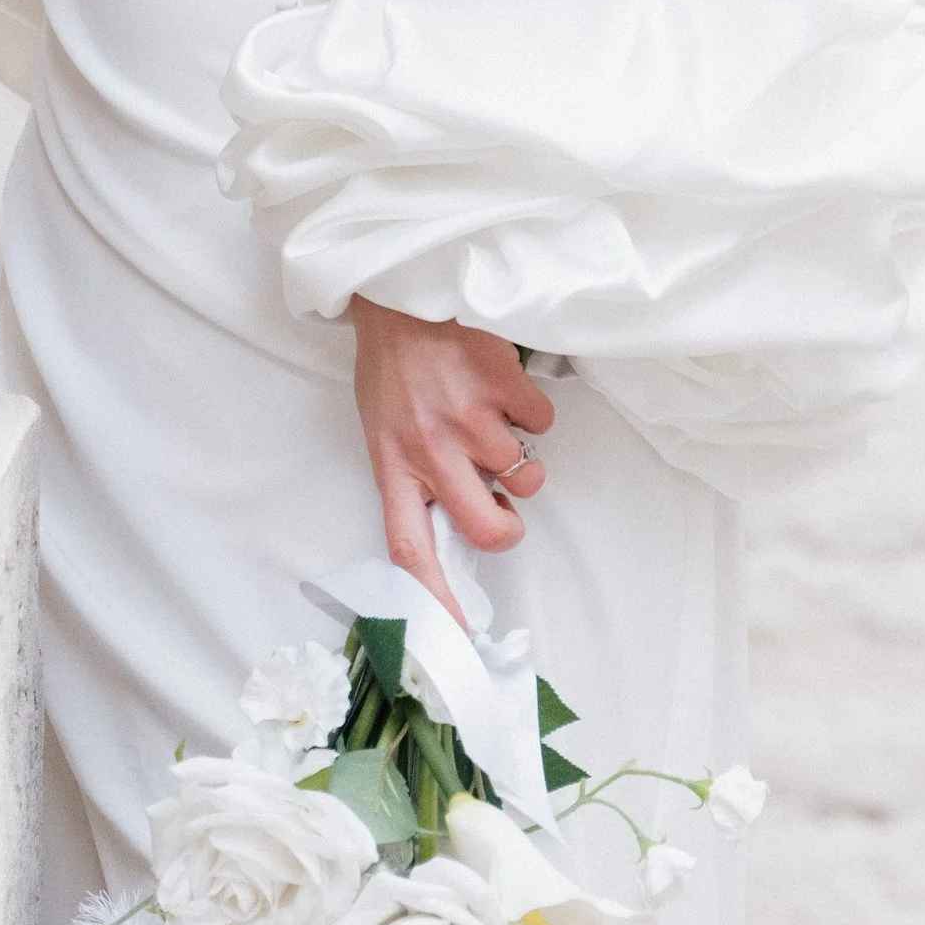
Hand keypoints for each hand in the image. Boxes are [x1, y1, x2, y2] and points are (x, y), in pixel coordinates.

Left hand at [349, 299, 557, 623]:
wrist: (400, 291)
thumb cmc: (392, 363)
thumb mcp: (382, 425)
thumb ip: (412, 472)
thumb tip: (453, 518)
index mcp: (393, 464)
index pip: (410, 549)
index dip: (436, 599)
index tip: (455, 634)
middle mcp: (432, 450)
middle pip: (489, 531)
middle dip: (507, 527)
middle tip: (503, 502)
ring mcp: (470, 418)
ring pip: (526, 476)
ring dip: (520, 457)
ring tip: (493, 418)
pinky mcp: (504, 383)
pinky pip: (542, 422)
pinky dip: (531, 409)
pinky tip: (503, 384)